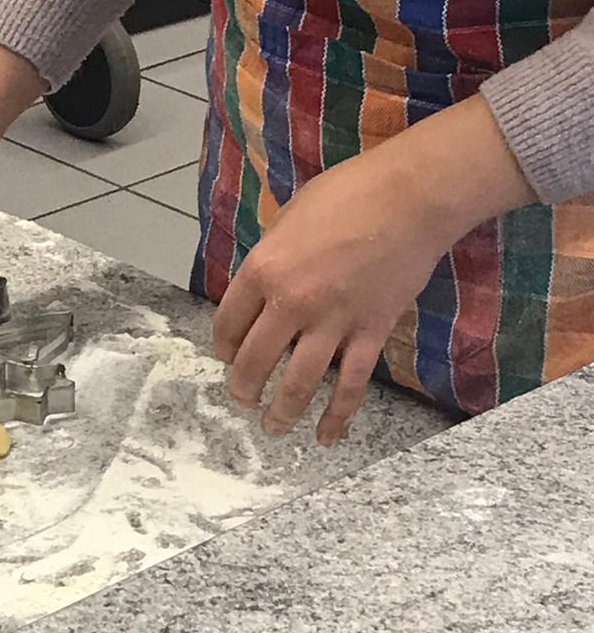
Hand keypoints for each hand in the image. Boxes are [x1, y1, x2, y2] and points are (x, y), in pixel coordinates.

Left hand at [212, 94, 532, 444]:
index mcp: (264, 269)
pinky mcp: (370, 334)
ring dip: (281, 411)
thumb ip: (272, 255)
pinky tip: (325, 437)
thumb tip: (263, 282)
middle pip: (256, 359)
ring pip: (298, 382)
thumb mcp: (290, 216)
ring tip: (273, 427)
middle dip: (243, 386)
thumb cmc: (347, 195)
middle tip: (242, 398)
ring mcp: (332, 323)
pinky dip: (337, 416)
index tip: (226, 355)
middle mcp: (291, 303)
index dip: (223, 345)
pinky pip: (351, 385)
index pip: (229, 323)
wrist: (409, 199)